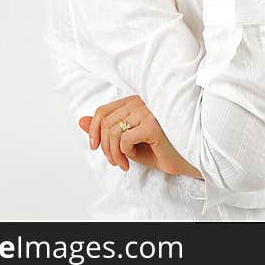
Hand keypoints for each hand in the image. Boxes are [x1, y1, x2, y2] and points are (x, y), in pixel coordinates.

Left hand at [78, 95, 202, 177]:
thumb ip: (105, 130)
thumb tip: (80, 120)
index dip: (93, 130)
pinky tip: (135, 157)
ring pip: (113, 132)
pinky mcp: (153, 124)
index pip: (102, 111)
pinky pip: (124, 139)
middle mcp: (142, 101)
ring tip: (123, 163)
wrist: (185, 160)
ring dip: (113, 153)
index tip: (96, 147)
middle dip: (105, 147)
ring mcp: (149, 111)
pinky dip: (124, 152)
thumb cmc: (160, 149)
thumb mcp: (127, 141)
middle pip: (105, 122)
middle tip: (115, 161)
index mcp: (136, 101)